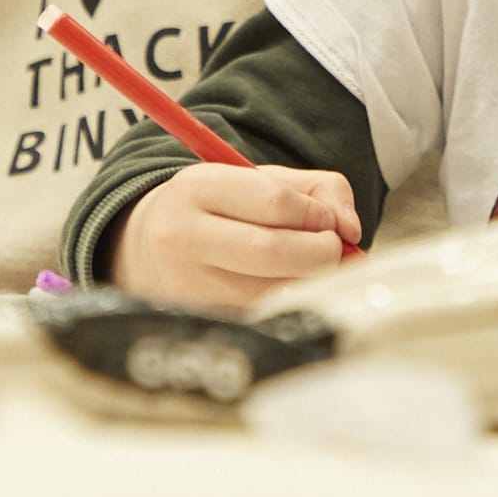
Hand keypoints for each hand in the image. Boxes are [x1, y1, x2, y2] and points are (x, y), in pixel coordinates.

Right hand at [110, 164, 361, 310]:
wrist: (147, 244)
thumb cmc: (220, 206)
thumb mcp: (260, 178)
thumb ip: (319, 190)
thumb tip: (350, 229)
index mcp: (197, 187)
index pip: (273, 202)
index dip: (316, 215)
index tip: (329, 222)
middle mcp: (183, 237)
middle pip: (271, 252)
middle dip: (320, 253)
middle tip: (335, 249)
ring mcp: (185, 285)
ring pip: (269, 291)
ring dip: (309, 281)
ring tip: (314, 266)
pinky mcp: (197, 318)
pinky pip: (260, 314)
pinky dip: (288, 301)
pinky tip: (289, 286)